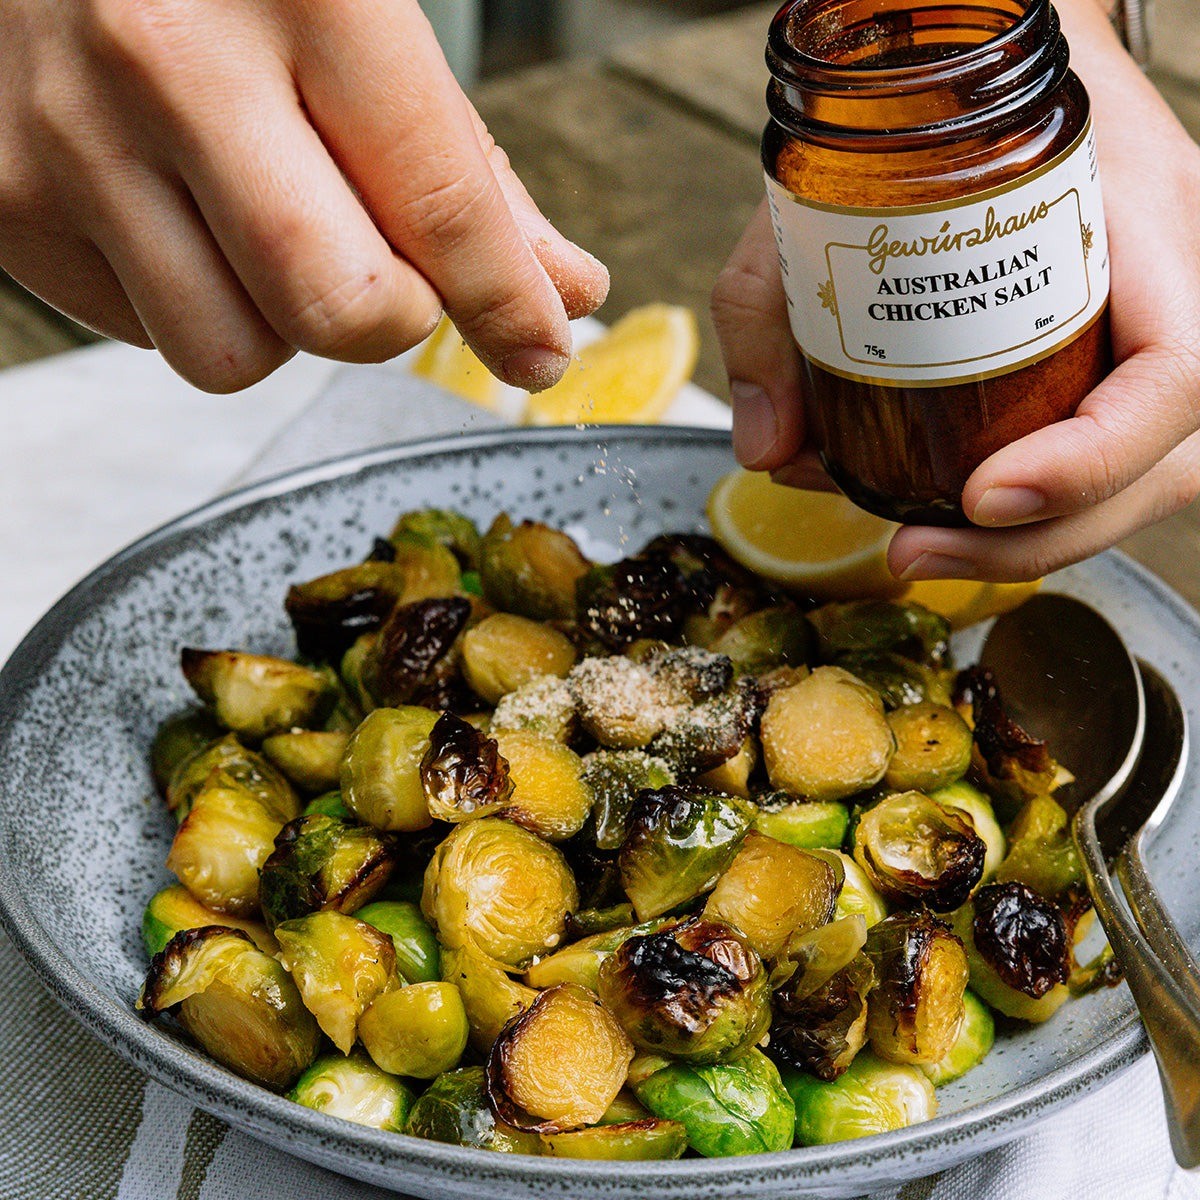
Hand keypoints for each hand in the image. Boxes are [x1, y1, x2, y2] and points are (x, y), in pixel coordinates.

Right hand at [0, 0, 607, 392]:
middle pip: (339, 313)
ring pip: (233, 357)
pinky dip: (199, 300)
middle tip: (390, 269)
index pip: (438, 208)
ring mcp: (71, 138)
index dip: (506, 305)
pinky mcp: (8, 201)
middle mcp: (168, 60)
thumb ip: (465, 166)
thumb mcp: (368, 18)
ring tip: (266, 224)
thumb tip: (558, 291)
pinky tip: (186, 214)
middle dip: (392, 317)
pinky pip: (150, 335)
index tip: (538, 349)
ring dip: (282, 321)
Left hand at [711, 0, 1199, 582]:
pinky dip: (1045, 507)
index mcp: (1132, 220)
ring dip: (1042, 538)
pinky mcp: (1122, 352)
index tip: (981, 495)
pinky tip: (957, 517)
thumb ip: (769, 308)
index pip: (1175, 373)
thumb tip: (765, 447)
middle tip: (915, 553)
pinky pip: (1112, 450)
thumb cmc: (918, 109)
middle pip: (1167, 457)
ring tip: (923, 550)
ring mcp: (1159, 320)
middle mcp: (1173, 279)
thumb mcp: (823, 186)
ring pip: (1151, 472)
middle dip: (1045, 535)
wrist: (975, 56)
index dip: (1093, 459)